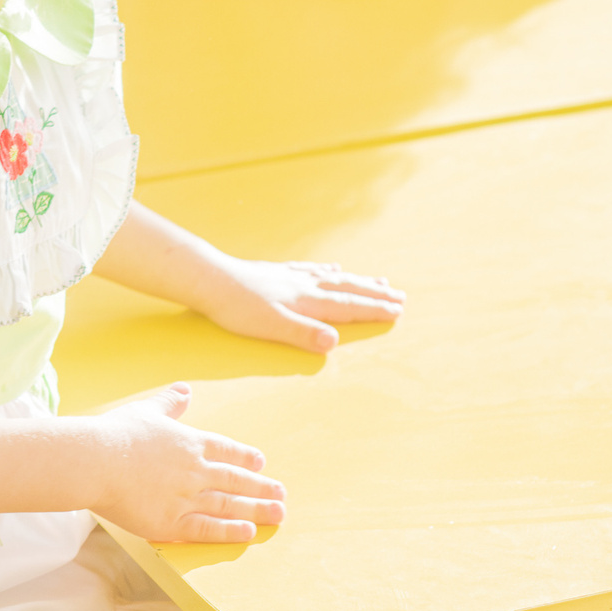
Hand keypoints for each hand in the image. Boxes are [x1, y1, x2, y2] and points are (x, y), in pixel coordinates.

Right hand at [90, 383, 286, 543]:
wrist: (97, 461)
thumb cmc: (116, 434)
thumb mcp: (146, 410)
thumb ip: (169, 403)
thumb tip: (184, 389)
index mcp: (190, 442)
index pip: (226, 450)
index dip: (245, 457)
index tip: (262, 463)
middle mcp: (195, 470)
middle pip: (235, 479)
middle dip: (261, 486)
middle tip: (282, 493)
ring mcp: (186, 497)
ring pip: (229, 505)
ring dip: (257, 509)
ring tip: (278, 514)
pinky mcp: (172, 522)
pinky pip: (208, 529)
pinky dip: (230, 531)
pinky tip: (249, 532)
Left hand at [194, 256, 404, 353]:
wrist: (211, 281)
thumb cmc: (238, 309)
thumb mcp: (271, 327)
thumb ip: (303, 334)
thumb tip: (334, 341)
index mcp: (307, 301)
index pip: (348, 306)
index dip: (374, 310)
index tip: (398, 311)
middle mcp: (305, 286)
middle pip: (347, 289)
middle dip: (375, 294)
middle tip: (400, 296)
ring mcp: (292, 277)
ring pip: (333, 278)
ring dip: (358, 282)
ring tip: (378, 280)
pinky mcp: (278, 273)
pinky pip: (312, 270)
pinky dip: (328, 271)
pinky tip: (331, 269)